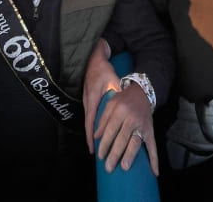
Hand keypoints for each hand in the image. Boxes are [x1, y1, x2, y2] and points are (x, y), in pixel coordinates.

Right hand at [83, 39, 119, 153]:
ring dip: (92, 133)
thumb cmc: (103, 69)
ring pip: (89, 120)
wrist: (94, 59)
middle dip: (92, 139)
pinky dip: (93, 125)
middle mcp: (87, 102)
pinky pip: (90, 115)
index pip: (90, 122)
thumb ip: (118, 90)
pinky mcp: (89, 99)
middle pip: (88, 124)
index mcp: (92, 99)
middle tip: (96, 153)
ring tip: (98, 146)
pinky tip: (99, 131)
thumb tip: (125, 102)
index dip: (91, 136)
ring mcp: (87, 100)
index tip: (93, 149)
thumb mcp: (112, 79)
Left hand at [93, 83, 158, 175]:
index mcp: (120, 111)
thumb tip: (95, 137)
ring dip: (130, 155)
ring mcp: (142, 125)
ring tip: (124, 167)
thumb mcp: (110, 104)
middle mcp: (132, 118)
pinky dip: (154, 159)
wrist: (142, 92)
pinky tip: (154, 171)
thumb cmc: (123, 99)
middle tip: (109, 167)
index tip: (100, 156)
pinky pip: (153, 145)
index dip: (105, 144)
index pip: (111, 130)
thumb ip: (102, 119)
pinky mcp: (150, 130)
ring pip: (136, 142)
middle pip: (122, 138)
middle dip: (115, 154)